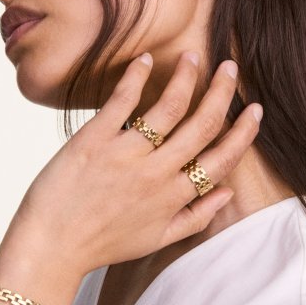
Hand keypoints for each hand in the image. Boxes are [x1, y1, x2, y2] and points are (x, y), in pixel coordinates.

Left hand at [5, 50, 262, 278]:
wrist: (51, 248)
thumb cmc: (103, 245)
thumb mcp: (158, 240)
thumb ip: (197, 216)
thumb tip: (227, 192)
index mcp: (174, 197)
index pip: (222, 158)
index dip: (244, 132)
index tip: (254, 109)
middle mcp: (157, 173)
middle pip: (203, 124)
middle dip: (222, 92)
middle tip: (230, 68)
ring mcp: (127, 154)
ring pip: (170, 106)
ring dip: (187, 77)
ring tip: (193, 57)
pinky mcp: (95, 140)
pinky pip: (123, 100)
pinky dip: (137, 76)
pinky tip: (146, 59)